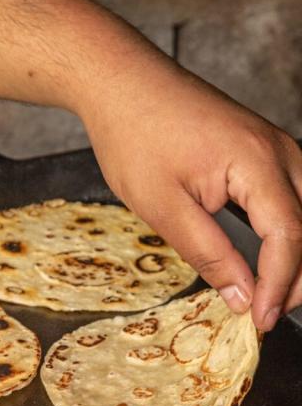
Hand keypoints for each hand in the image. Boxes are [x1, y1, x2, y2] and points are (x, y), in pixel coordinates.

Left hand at [80, 63, 301, 330]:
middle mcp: (280, 151)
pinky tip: (260, 256)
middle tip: (267, 315)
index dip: (280, 286)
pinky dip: (283, 231)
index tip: (263, 322)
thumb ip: (206, 252)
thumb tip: (241, 296)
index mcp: (258, 163)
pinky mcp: (262, 150)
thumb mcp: (161, 205)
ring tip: (268, 293)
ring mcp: (275, 147)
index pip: (289, 237)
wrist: (122, 83)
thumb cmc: (134, 135)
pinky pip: (289, 196)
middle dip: (297, 276)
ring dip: (293, 254)